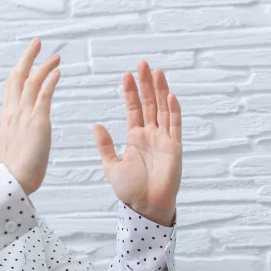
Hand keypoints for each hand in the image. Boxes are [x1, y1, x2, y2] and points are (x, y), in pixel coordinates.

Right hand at [0, 38, 60, 195]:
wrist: (14, 181)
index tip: (25, 59)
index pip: (11, 86)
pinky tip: (58, 71)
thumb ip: (18, 132)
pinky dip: (50, 81)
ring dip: (44, 66)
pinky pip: (43, 96)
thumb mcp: (14, 144)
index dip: (19, 69)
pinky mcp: (37, 122)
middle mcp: (13, 112)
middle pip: (18, 76)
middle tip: (38, 43)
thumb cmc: (16, 169)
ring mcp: (24, 116)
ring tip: (56, 55)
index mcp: (8, 117)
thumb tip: (23, 130)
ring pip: (31, 82)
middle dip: (28, 58)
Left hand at [93, 61, 181, 226]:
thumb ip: (105, 145)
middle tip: (143, 64)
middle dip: (146, 84)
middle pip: (149, 103)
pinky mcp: (175, 147)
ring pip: (162, 109)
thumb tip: (96, 124)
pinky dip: (173, 111)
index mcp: (135, 137)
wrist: (146, 206)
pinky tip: (170, 96)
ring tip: (157, 72)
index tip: (127, 75)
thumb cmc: (130, 190)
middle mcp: (151, 134)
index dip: (131, 92)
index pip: (133, 108)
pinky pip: (175, 126)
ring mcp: (164, 139)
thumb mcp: (112, 166)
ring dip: (160, 91)